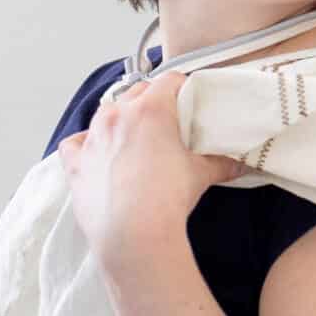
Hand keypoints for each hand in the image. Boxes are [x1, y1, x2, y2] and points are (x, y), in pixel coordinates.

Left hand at [56, 73, 243, 273]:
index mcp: (150, 110)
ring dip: (121, 119)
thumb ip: (221, 163)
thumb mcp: (201, 175)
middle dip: (152, 101)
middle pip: (137, 92)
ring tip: (135, 138)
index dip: (182, 87)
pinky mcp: (76, 163)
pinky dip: (85, 144)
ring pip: (106, 113)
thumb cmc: (166, 200)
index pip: (170, 81)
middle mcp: (117, 116)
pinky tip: (97, 153)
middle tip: (168, 122)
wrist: (133, 234)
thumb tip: (240, 164)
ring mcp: (93, 138)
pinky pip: (75, 143)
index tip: (189, 99)